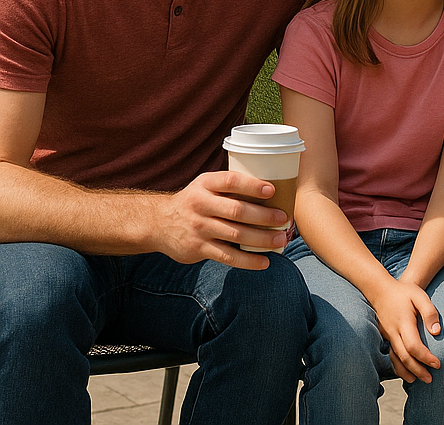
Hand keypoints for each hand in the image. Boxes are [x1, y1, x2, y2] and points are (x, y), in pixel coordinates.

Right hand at [155, 171, 290, 269]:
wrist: (159, 223)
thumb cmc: (195, 200)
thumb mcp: (206, 185)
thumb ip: (230, 186)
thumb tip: (272, 189)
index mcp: (206, 184)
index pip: (230, 181)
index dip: (252, 186)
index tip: (272, 191)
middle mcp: (201, 205)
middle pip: (237, 211)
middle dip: (263, 216)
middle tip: (284, 219)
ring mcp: (199, 228)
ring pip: (235, 235)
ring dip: (261, 239)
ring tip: (280, 240)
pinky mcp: (199, 249)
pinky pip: (227, 256)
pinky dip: (248, 261)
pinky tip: (264, 262)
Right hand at [373, 277, 441, 383]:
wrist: (381, 289)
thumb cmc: (404, 292)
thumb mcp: (419, 295)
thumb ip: (429, 312)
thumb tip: (436, 332)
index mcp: (403, 322)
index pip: (413, 346)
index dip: (425, 358)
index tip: (437, 364)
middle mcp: (393, 332)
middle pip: (405, 357)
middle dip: (418, 370)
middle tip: (430, 379)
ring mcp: (388, 335)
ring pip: (396, 359)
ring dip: (407, 371)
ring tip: (418, 380)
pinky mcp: (385, 337)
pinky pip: (391, 355)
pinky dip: (398, 366)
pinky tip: (406, 371)